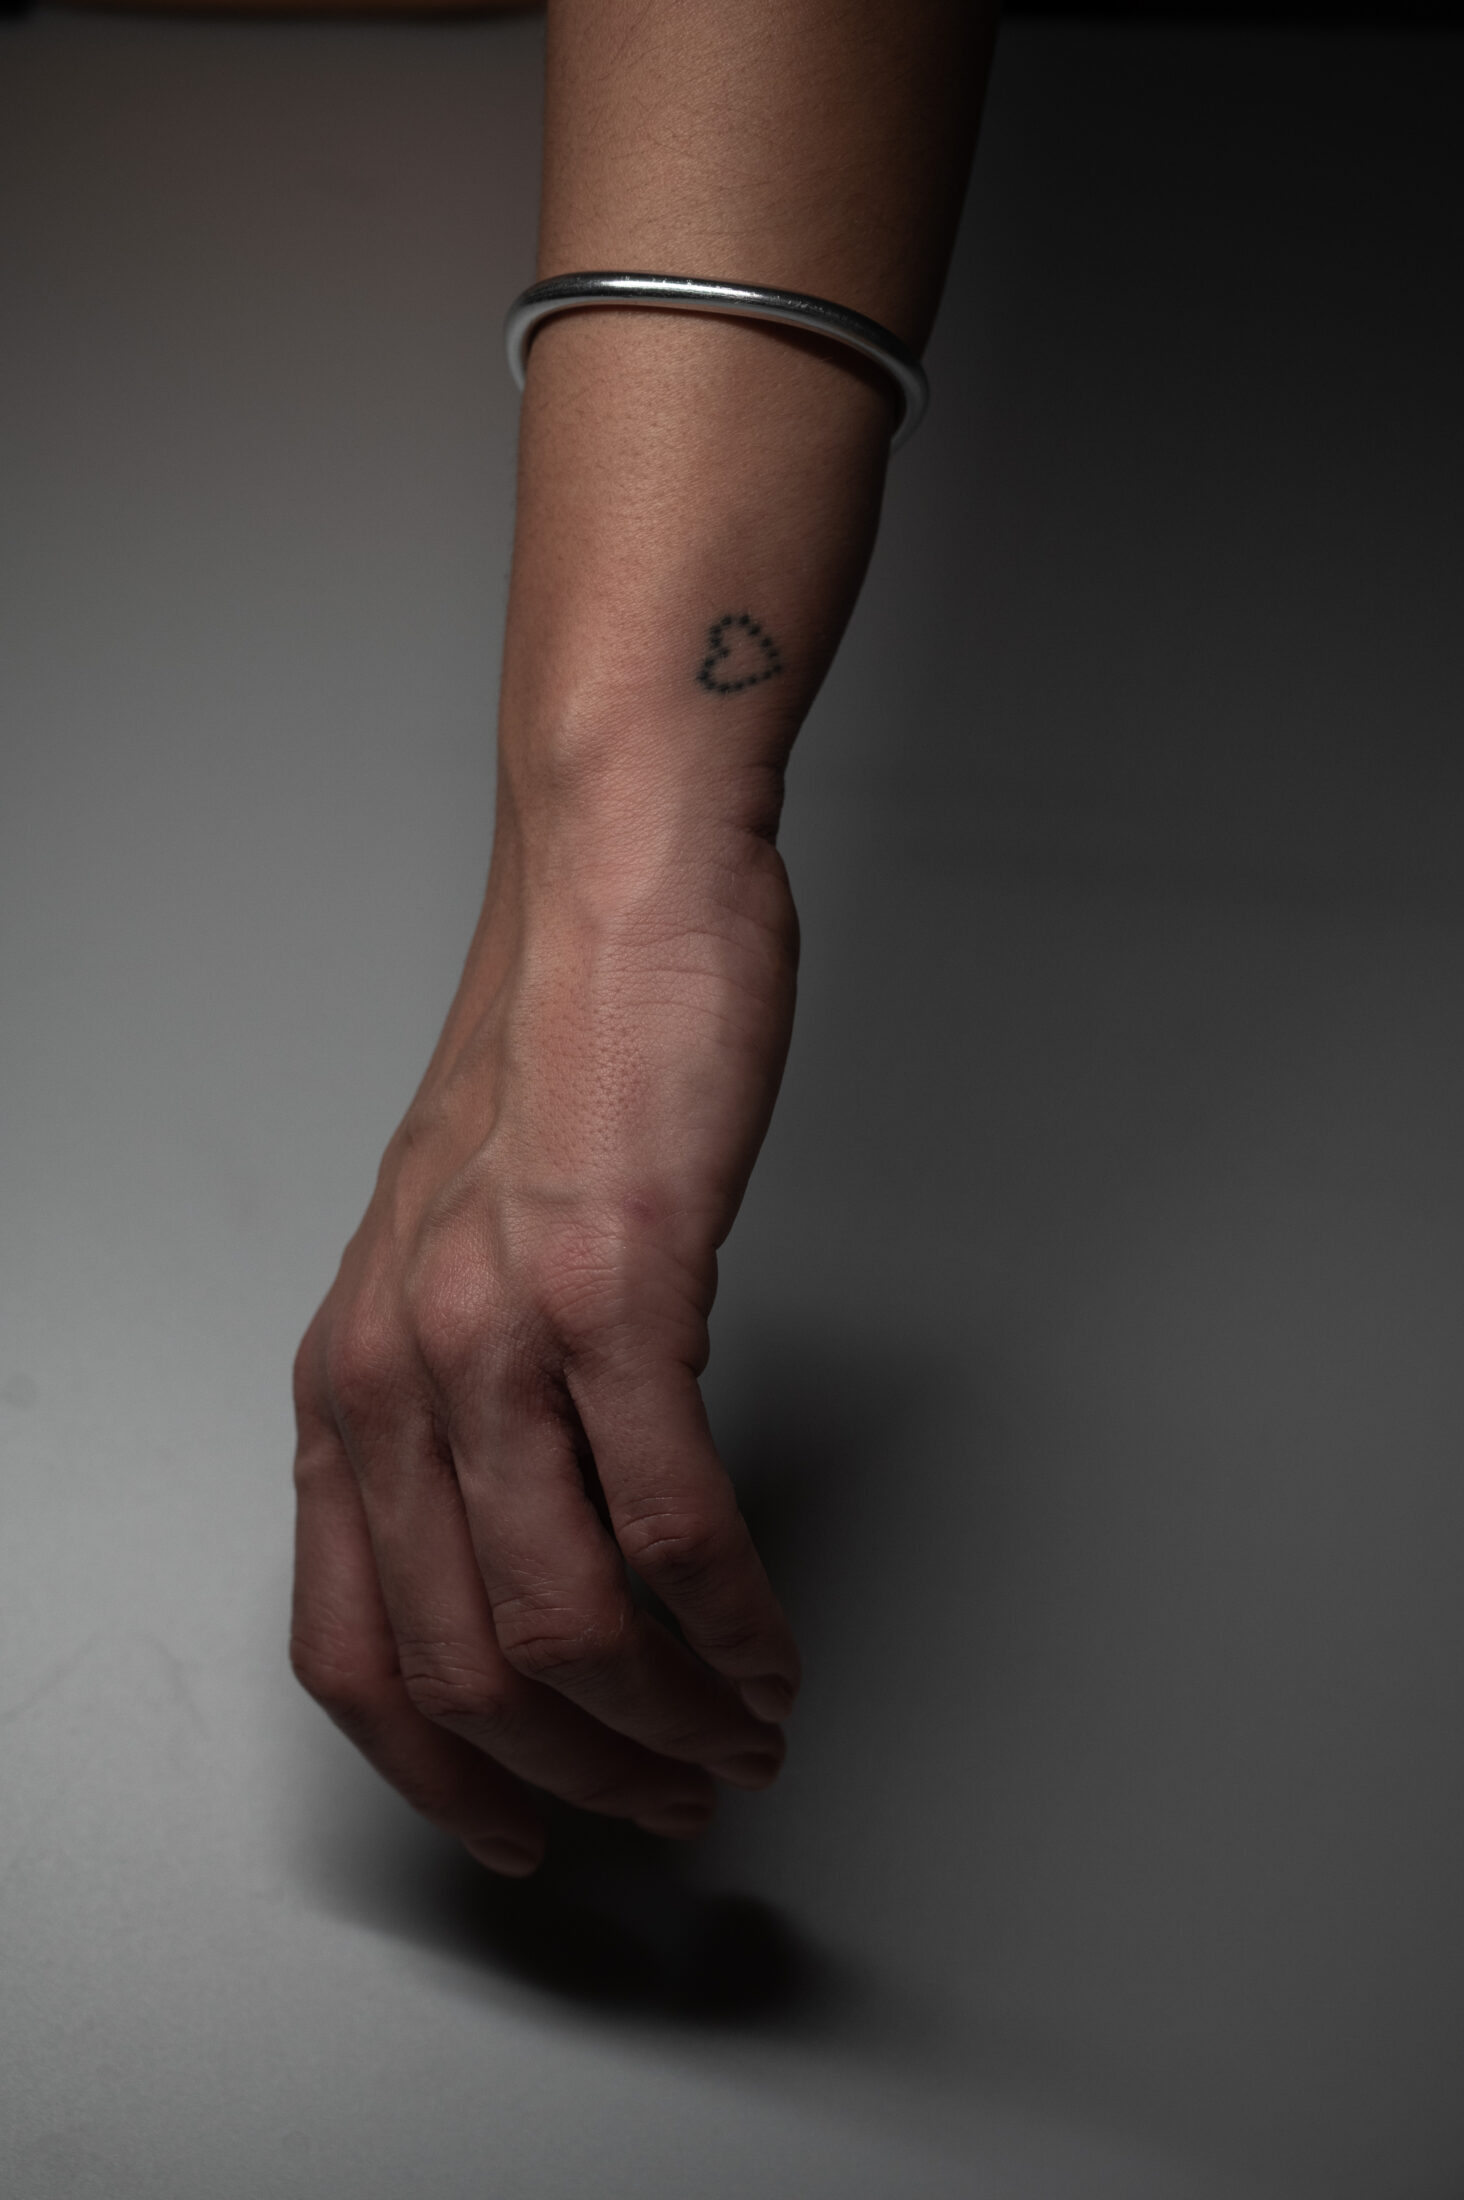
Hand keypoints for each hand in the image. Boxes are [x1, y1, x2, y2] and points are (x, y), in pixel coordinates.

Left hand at [289, 792, 801, 1875]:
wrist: (615, 899)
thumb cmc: (557, 1064)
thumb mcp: (456, 1260)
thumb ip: (465, 1408)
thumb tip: (549, 1551)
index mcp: (342, 1379)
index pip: (349, 1646)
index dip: (440, 1773)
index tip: (524, 1824)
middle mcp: (393, 1374)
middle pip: (465, 1665)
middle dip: (584, 1771)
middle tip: (679, 1793)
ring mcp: (498, 1337)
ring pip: (566, 1622)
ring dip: (670, 1719)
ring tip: (744, 1735)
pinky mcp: (617, 1293)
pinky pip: (674, 1525)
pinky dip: (734, 1625)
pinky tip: (774, 1649)